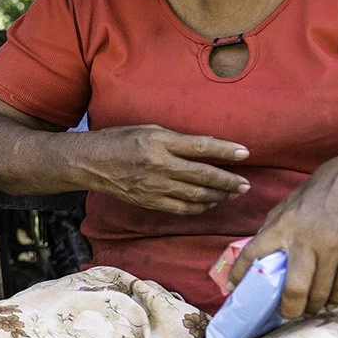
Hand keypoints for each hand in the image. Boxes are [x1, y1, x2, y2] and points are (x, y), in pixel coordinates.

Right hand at [77, 125, 250, 214]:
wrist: (91, 163)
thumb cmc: (119, 140)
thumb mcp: (149, 129)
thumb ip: (177, 139)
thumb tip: (208, 146)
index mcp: (159, 142)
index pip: (201, 147)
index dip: (225, 151)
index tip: (245, 153)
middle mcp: (159, 165)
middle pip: (203, 176)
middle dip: (228, 181)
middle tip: (246, 184)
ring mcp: (154, 186)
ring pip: (195, 196)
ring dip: (218, 196)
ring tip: (233, 194)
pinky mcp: (149, 201)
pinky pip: (181, 209)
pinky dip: (199, 208)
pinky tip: (210, 204)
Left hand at [230, 149, 337, 316]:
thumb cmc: (329, 185)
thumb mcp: (293, 199)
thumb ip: (276, 223)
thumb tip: (260, 243)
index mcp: (284, 225)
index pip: (254, 253)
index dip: (239, 273)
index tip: (233, 288)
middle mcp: (305, 241)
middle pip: (293, 290)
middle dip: (289, 310)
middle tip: (286, 314)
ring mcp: (332, 250)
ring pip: (319, 294)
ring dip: (313, 307)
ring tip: (309, 309)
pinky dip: (335, 300)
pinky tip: (330, 303)